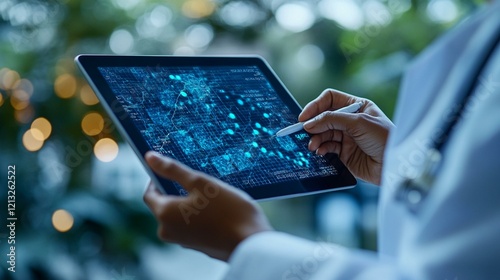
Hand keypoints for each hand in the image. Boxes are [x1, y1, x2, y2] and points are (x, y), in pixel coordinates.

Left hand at [143, 151, 272, 260]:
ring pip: (181, 214)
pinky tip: (218, 209)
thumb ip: (173, 170)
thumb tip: (150, 157)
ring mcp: (183, 241)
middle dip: (179, 191)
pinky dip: (200, 215)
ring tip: (213, 195)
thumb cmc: (227, 210)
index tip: (173, 168)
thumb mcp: (200, 183)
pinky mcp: (198, 245)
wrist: (251, 242)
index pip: (149, 193)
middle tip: (199, 181)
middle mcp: (168, 231)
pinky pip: (192, 225)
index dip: (158, 178)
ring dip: (192, 203)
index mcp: (164, 214)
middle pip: (165, 204)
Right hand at [299, 89, 393, 184]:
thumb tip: (309, 123)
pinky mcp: (345, 153)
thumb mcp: (358, 122)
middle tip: (304, 133)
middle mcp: (350, 121)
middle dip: (313, 125)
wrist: (395, 165)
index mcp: (357, 107)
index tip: (304, 117)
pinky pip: (327, 148)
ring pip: (323, 134)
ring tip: (313, 146)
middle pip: (324, 118)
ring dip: (316, 139)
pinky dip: (321, 149)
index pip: (330, 99)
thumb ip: (332, 120)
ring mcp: (347, 137)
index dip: (315, 106)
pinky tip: (320, 152)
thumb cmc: (385, 139)